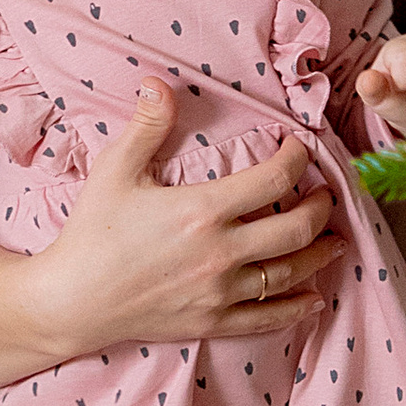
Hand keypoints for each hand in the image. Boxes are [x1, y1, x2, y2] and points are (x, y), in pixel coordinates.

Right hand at [26, 82, 346, 354]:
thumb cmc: (91, 233)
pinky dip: (297, 307)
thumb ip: (145, 126)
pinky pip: (269, 317)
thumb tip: (159, 83)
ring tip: (335, 239)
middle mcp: (221, 254)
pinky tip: (314, 298)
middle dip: (320, 207)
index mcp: (203, 211)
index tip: (298, 148)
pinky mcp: (212, 322)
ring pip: (291, 274)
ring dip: (320, 254)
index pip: (274, 180)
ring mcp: (220, 293)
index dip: (296, 159)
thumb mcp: (114, 171)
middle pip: (297, 229)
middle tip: (326, 194)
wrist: (70, 301)